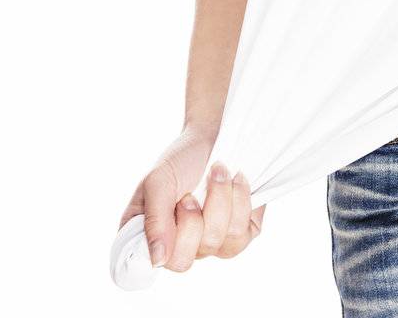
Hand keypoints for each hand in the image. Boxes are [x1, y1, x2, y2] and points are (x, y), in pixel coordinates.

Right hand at [117, 123, 265, 273]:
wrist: (215, 134)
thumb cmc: (181, 158)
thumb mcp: (158, 180)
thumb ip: (154, 221)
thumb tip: (158, 261)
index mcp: (153, 238)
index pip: (165, 262)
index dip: (178, 234)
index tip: (183, 199)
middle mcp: (182, 247)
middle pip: (192, 257)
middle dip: (199, 215)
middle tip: (195, 189)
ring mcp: (212, 243)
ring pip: (222, 243)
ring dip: (222, 199)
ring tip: (218, 172)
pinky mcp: (240, 233)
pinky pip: (244, 235)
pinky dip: (242, 200)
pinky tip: (236, 180)